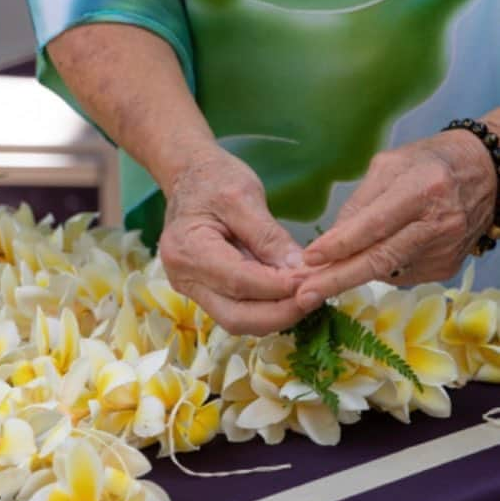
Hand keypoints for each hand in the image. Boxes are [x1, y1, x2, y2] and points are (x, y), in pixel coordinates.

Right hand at [159, 145, 310, 335]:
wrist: (188, 179)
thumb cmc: (213, 180)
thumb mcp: (243, 196)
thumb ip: (269, 237)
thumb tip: (300, 270)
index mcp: (188, 249)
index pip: (238, 281)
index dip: (279, 287)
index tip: (314, 282)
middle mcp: (184, 278)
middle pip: (235, 316)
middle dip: (280, 313)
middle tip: (316, 297)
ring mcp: (191, 289)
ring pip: (237, 321)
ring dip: (276, 315)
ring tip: (307, 296)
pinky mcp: (204, 293)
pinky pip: (237, 311)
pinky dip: (266, 309)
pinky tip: (289, 295)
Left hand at [298, 131, 497, 305]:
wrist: (486, 174)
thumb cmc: (427, 164)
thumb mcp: (389, 167)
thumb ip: (358, 204)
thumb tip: (328, 243)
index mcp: (423, 190)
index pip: (375, 225)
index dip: (340, 245)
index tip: (308, 259)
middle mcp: (438, 224)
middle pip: (380, 259)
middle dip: (337, 280)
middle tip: (303, 295)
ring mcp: (444, 251)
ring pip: (386, 271)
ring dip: (348, 278)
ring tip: (317, 282)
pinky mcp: (445, 268)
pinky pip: (399, 274)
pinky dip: (376, 271)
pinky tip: (367, 260)